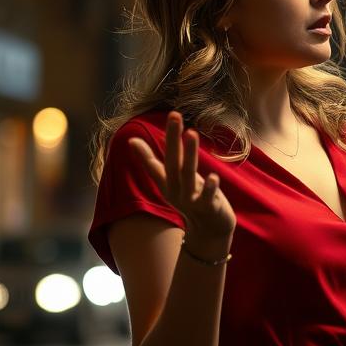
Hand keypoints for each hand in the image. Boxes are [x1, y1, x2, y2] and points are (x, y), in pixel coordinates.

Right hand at [128, 111, 235, 239]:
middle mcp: (176, 190)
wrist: (210, 230)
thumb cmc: (191, 198)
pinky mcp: (208, 208)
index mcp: (167, 182)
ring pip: (188, 175)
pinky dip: (209, 188)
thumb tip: (131, 140)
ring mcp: (191, 200)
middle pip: (172, 162)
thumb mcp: (170, 180)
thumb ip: (152, 162)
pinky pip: (207, 197)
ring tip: (191, 133)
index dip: (153, 144)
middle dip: (172, 139)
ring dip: (189, 154)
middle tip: (174, 115)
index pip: (156, 161)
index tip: (148, 127)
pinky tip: (213, 176)